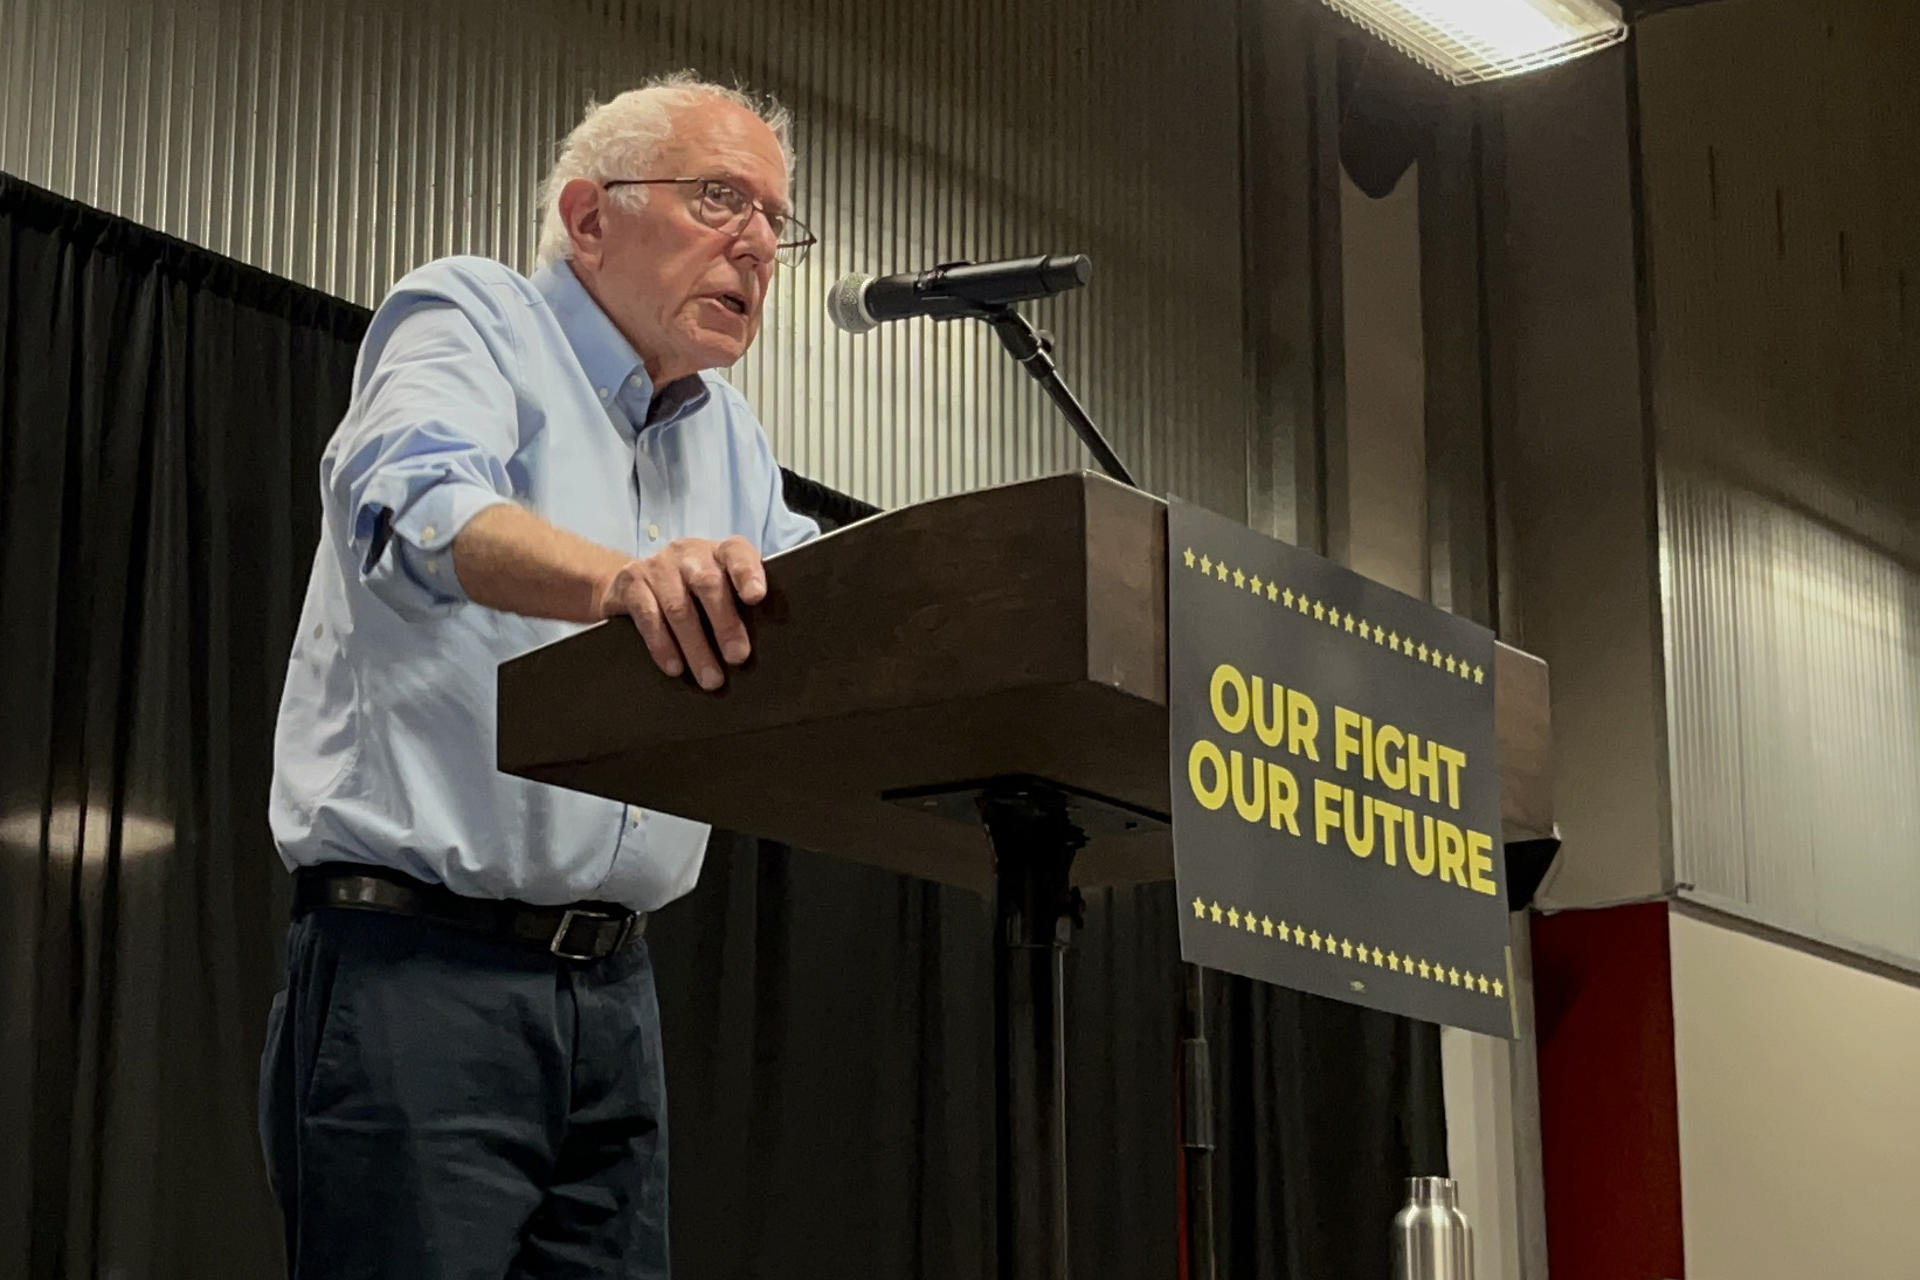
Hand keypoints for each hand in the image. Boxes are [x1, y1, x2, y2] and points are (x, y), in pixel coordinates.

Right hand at [598, 536, 766, 690]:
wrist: (632, 583)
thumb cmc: (691, 593)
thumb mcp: (717, 589)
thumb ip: (738, 605)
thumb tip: (762, 645)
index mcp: (718, 552)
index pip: (736, 553)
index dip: (747, 573)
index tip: (756, 597)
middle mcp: (688, 553)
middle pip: (708, 584)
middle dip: (725, 623)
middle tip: (737, 657)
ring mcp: (658, 566)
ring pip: (679, 607)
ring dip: (696, 647)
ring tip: (711, 678)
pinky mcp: (631, 583)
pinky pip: (648, 616)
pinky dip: (663, 645)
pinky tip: (674, 667)